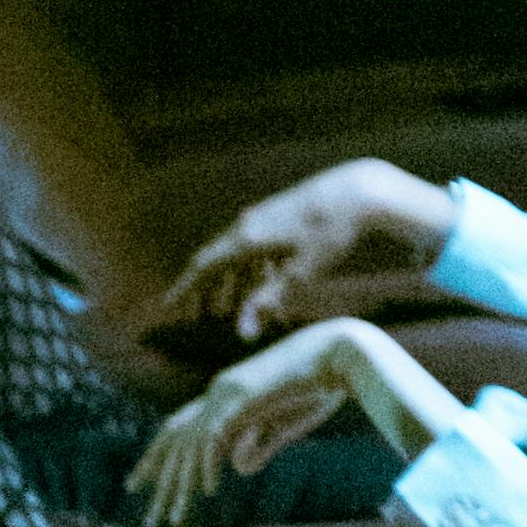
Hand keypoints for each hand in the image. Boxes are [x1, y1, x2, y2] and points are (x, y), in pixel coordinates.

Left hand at [120, 314, 466, 526]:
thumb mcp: (282, 427)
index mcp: (224, 399)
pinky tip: (207, 490)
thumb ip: (258, 446)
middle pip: (173, 439)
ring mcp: (228, 393)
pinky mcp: (243, 396)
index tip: (140, 483)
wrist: (342, 356)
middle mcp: (217, 394)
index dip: (157, 458)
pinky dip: (208, 466)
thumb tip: (238, 469)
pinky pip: (216, 437)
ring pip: (190, 445)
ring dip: (179, 484)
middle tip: (143, 510)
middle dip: (155, 475)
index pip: (177, 430)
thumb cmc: (318, 388)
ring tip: (172, 518)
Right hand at [146, 160, 456, 351]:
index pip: (203, 267)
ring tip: (232, 307)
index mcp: (246, 239)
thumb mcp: (300, 273)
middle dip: (205, 290)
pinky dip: (253, 269)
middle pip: (216, 260)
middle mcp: (248, 225)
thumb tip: (242, 334)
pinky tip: (267, 282)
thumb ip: (267, 302)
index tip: (168, 307)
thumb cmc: (330, 234)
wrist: (358, 192)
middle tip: (199, 315)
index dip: (184, 289)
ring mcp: (263, 218)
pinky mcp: (279, 215)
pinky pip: (255, 246)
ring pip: (237, 254)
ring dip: (231, 282)